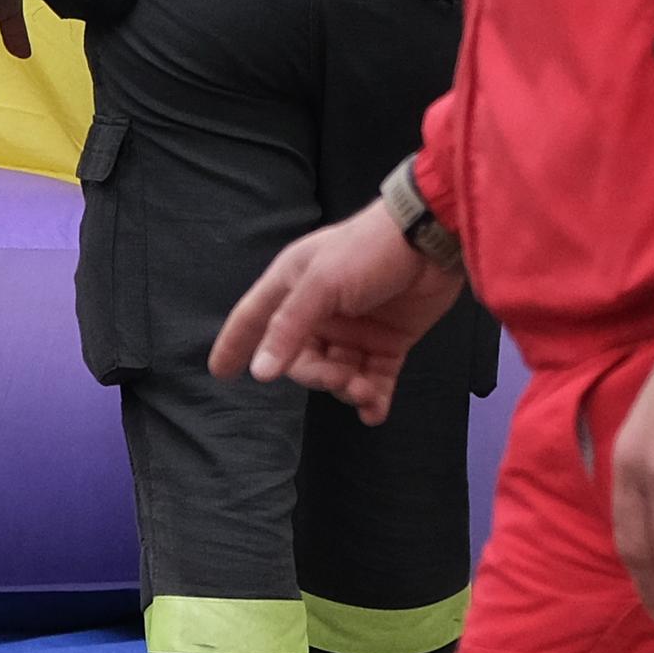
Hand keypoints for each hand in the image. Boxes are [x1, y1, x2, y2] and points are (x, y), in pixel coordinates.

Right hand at [211, 196, 466, 425]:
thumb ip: (289, 328)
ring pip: (338, 373)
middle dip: (319, 376)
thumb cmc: (369, 250)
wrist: (433, 240)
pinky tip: (375, 412)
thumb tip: (260, 372)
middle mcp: (320, 310)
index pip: (254, 319)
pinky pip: (373, 379)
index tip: (220, 373)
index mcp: (294, 286)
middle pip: (301, 359)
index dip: (235, 344)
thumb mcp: (321, 283)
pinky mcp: (388, 342)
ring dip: (348, 389)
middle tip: (342, 378)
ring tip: (365, 393)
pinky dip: (373, 398)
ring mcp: (355, 328)